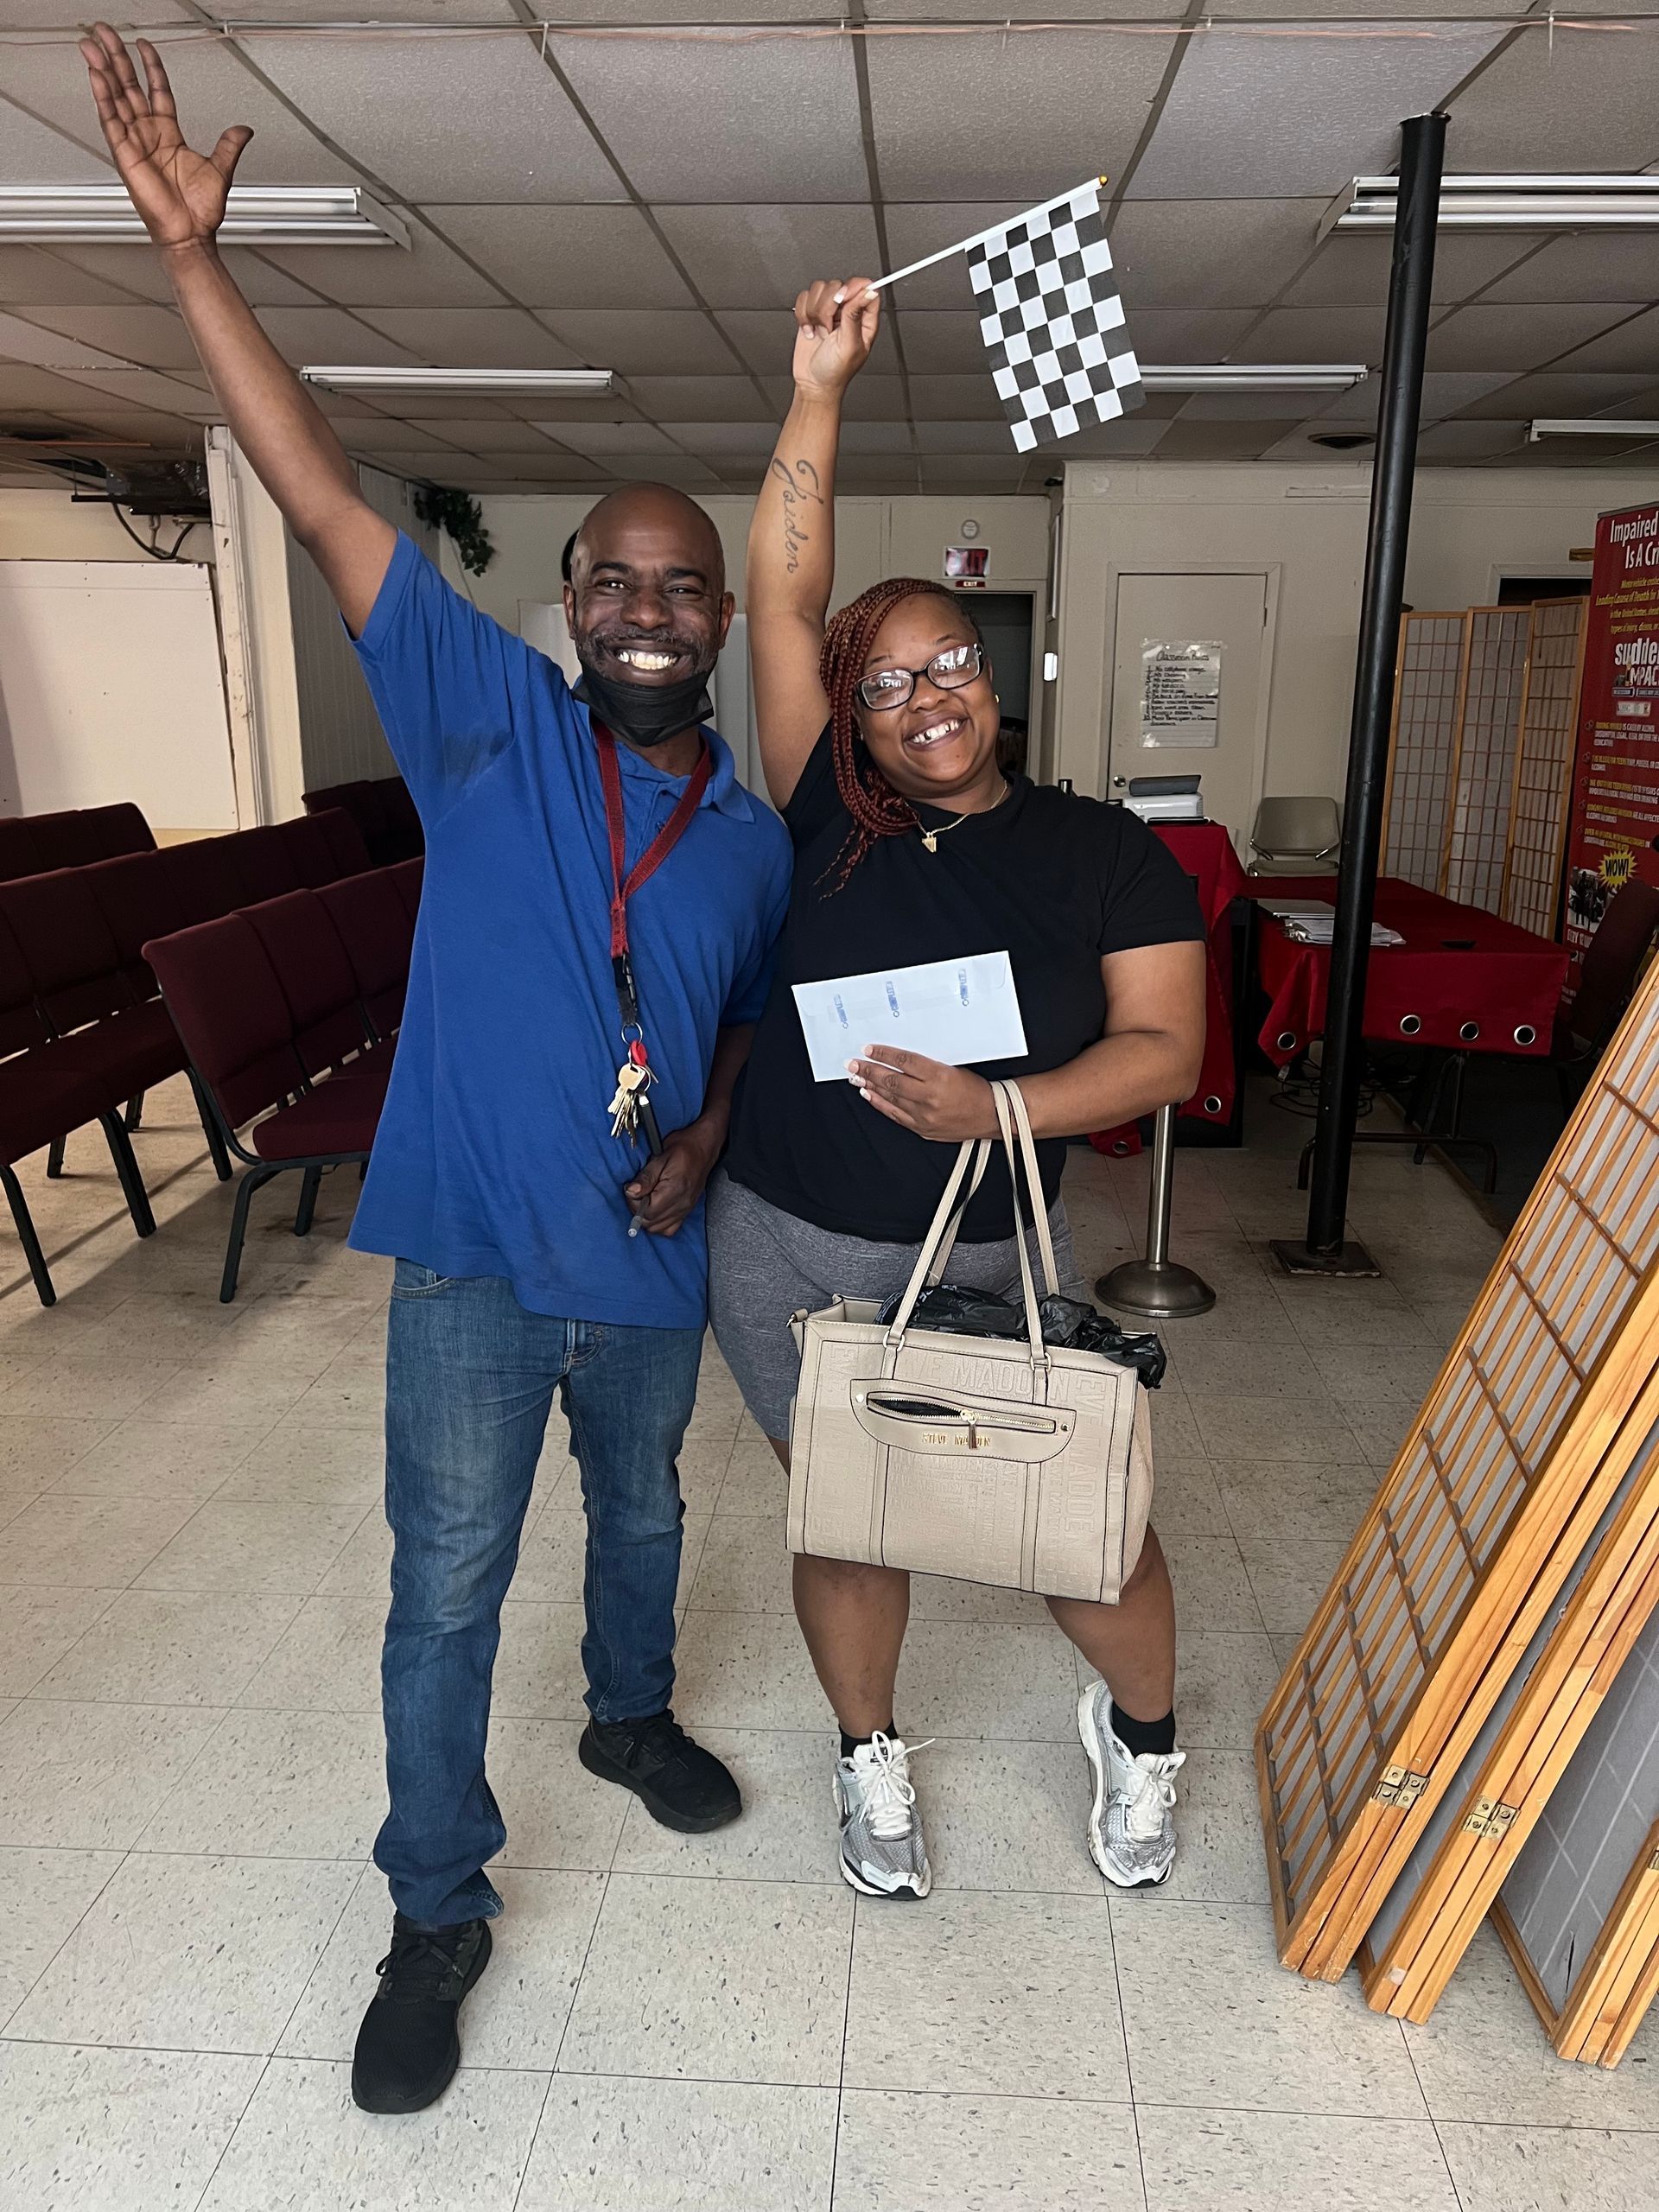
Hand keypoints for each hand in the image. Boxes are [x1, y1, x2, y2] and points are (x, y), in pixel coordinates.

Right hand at [80, 24, 251, 252]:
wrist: (191, 235)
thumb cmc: (200, 211)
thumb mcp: (221, 169)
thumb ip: (230, 145)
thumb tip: (244, 130)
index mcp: (168, 135)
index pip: (156, 90)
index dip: (151, 66)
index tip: (144, 45)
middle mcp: (149, 135)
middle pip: (129, 86)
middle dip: (117, 58)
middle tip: (106, 33)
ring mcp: (135, 143)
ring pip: (115, 98)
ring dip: (103, 70)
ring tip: (93, 45)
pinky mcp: (125, 155)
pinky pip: (111, 120)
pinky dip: (103, 97)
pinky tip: (96, 76)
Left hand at [624, 1120, 720, 1237]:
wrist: (703, 1147)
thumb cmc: (684, 1148)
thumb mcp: (659, 1158)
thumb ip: (645, 1178)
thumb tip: (631, 1192)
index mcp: (674, 1190)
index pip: (647, 1212)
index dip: (634, 1204)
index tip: (631, 1190)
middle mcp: (682, 1204)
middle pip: (651, 1223)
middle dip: (638, 1211)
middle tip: (637, 1194)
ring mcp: (685, 1209)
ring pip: (659, 1228)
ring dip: (647, 1218)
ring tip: (646, 1200)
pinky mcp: (687, 1210)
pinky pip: (670, 1228)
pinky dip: (659, 1223)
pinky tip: (656, 1210)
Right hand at [791, 278, 879, 399]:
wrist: (813, 383)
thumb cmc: (835, 371)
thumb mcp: (849, 344)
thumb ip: (855, 315)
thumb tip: (868, 292)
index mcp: (864, 319)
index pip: (866, 288)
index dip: (854, 288)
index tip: (843, 300)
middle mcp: (847, 311)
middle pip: (838, 285)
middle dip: (828, 306)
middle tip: (829, 327)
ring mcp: (829, 311)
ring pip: (819, 289)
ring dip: (815, 312)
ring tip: (821, 332)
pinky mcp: (812, 313)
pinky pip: (804, 298)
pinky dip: (803, 315)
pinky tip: (810, 330)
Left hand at [848, 1048, 998, 1142]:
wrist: (992, 1116)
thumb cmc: (976, 1090)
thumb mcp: (953, 1068)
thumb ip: (926, 1065)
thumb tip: (897, 1058)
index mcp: (940, 1077)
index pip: (904, 1061)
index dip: (883, 1054)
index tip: (868, 1049)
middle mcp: (930, 1097)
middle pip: (891, 1080)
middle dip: (868, 1070)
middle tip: (853, 1063)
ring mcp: (924, 1116)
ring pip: (890, 1097)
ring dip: (870, 1085)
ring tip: (856, 1076)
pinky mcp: (922, 1128)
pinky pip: (894, 1114)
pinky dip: (879, 1103)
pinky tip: (869, 1094)